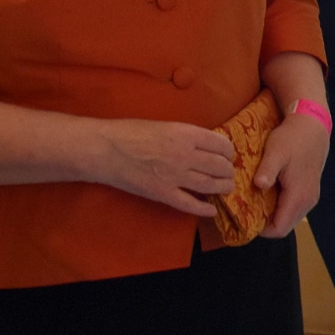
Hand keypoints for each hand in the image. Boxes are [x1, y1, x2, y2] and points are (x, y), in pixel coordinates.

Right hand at [94, 118, 238, 214]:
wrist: (106, 149)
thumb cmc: (131, 132)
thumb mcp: (165, 125)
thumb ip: (186, 135)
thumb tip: (206, 145)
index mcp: (186, 134)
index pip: (221, 144)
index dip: (228, 151)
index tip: (228, 155)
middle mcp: (186, 155)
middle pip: (220, 166)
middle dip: (228, 170)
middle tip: (228, 172)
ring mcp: (176, 177)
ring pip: (211, 185)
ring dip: (223, 187)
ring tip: (226, 187)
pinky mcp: (163, 194)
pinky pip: (190, 204)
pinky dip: (204, 208)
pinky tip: (211, 209)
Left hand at [256, 112, 330, 236]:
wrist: (312, 126)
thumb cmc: (292, 138)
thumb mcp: (276, 151)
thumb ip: (268, 170)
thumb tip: (259, 185)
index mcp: (298, 196)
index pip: (279, 229)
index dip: (261, 230)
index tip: (243, 219)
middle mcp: (307, 202)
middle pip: (284, 226)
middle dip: (264, 224)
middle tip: (245, 211)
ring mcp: (310, 197)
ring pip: (288, 218)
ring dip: (271, 215)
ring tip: (254, 203)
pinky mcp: (309, 191)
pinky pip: (292, 209)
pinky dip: (279, 207)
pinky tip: (266, 194)